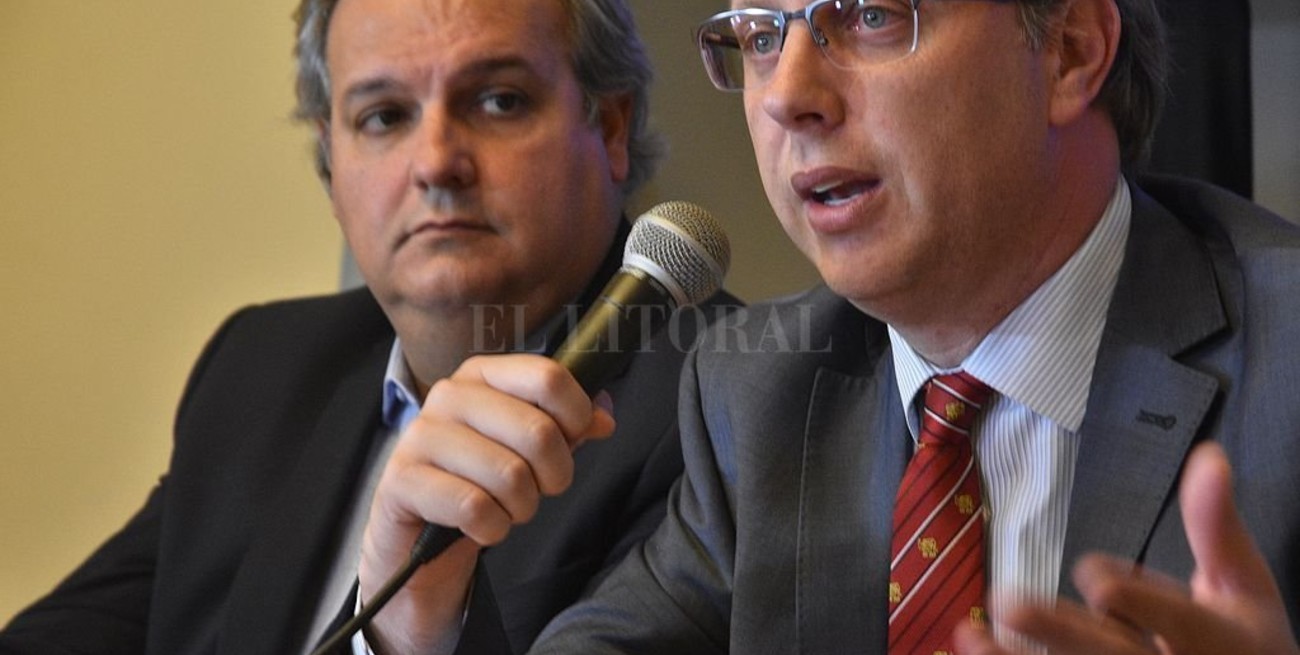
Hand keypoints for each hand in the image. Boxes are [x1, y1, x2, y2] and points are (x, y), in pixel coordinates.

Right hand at [358, 354, 615, 654]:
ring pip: (510, 475)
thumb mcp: (528, 449)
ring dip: (521, 508)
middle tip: (538, 490)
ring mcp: (420, 435)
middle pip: (538, 431)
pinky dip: (492, 529)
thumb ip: (569, 428)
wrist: (419, 535)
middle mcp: (448, 395)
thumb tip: (604, 419)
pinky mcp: (402, 479)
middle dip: (553, 476)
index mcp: (482, 374)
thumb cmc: (481, 481)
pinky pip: (475, 508)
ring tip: (505, 508)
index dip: (576, 418)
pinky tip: (480, 527)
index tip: (572, 442)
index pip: (548, 377)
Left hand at [954, 441, 1298, 653]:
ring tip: (969, 634)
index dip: (1130, 597)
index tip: (1093, 577)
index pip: (1171, 619)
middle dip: (1060, 631)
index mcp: (1215, 639)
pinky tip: (977, 649)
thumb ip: (1216, 525)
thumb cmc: (1244, 641)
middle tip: (1007, 602)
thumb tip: (1208, 456)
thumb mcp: (1244, 585)